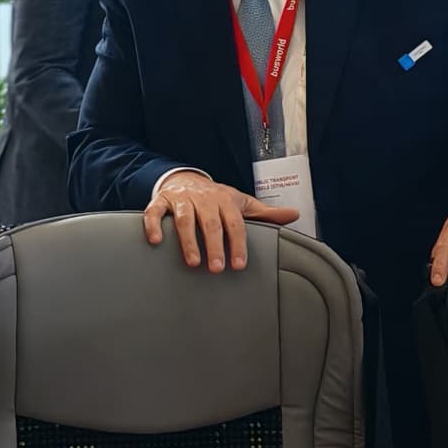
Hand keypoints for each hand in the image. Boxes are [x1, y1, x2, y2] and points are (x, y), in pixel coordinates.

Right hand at [144, 171, 298, 272]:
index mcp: (225, 200)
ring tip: (192, 262)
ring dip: (188, 240)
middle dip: (214, 245)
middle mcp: (203, 198)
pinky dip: (153, 225)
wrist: (185, 178)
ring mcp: (181, 199)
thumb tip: (294, 215)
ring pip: (184, 218)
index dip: (237, 244)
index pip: (234, 223)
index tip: (238, 265)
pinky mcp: (161, 201)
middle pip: (210, 222)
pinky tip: (155, 241)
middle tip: (217, 268)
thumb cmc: (215, 197)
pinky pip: (154, 211)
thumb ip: (266, 213)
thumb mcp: (240, 203)